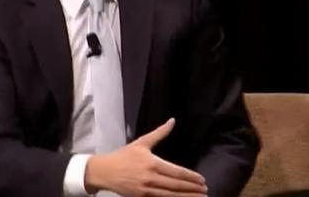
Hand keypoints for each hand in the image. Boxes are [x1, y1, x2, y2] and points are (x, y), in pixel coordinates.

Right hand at [85, 118, 207, 196]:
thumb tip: (173, 120)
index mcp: (152, 163)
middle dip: (192, 189)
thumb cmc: (123, 156)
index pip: (177, 172)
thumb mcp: (142, 143)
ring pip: (170, 195)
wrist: (103, 171)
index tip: (202, 180)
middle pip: (176, 185)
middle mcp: (150, 178)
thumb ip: (160, 133)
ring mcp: (145, 190)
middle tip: (205, 190)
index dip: (191, 177)